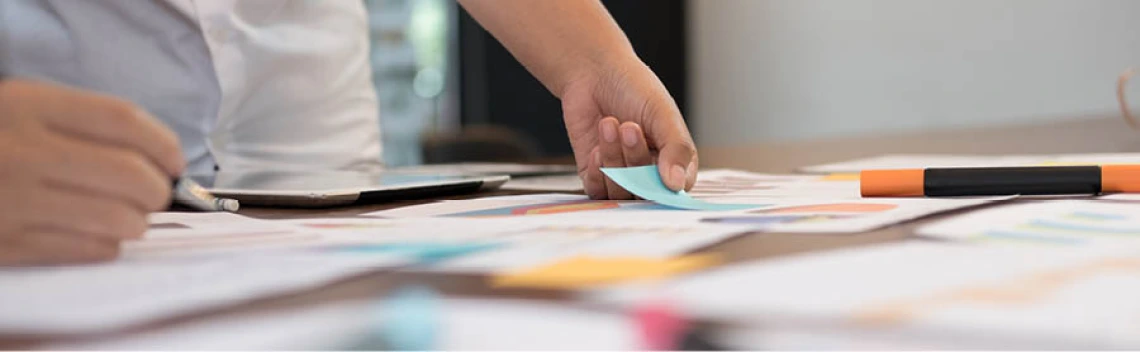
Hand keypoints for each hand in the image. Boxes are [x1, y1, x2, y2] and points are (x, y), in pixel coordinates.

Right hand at [0, 80, 184, 264]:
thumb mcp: (24, 109)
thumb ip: (84, 125)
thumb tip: (161, 159)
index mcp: (27, 107)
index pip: (123, 120)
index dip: (164, 143)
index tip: (175, 160)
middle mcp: (20, 152)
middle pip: (132, 175)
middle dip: (156, 190)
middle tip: (151, 193)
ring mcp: (12, 201)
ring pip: (118, 220)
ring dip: (135, 222)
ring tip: (123, 216)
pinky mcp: (6, 244)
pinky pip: (89, 250)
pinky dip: (105, 244)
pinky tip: (93, 234)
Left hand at [562, 60, 697, 199]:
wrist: (593, 73)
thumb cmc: (633, 88)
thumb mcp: (663, 114)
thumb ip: (676, 149)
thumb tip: (677, 185)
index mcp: (674, 158)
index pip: (677, 188)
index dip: (666, 182)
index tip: (656, 161)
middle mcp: (648, 171)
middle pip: (645, 192)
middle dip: (635, 159)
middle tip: (629, 126)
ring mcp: (621, 174)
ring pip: (620, 191)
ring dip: (614, 158)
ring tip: (609, 124)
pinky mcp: (595, 174)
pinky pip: (597, 191)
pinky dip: (597, 172)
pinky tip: (596, 148)